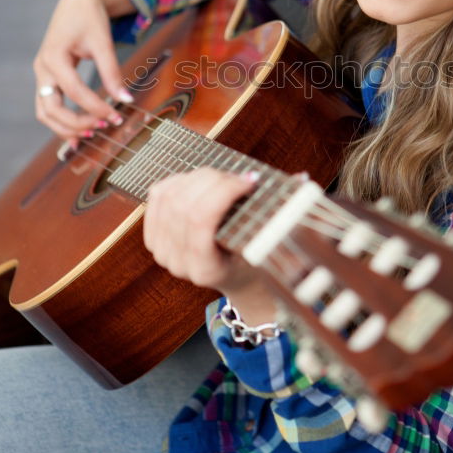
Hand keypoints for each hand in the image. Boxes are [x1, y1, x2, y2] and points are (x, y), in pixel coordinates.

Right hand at [33, 0, 134, 141]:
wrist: (77, 1)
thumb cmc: (89, 18)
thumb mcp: (103, 42)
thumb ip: (112, 72)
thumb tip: (126, 100)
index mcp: (54, 57)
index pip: (74, 91)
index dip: (95, 107)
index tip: (116, 116)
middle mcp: (42, 68)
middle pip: (50, 108)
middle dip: (75, 123)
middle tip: (103, 128)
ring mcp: (42, 75)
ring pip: (45, 112)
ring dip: (65, 127)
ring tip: (92, 134)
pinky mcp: (48, 78)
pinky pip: (49, 106)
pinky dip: (62, 121)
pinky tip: (80, 133)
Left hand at [143, 168, 277, 325]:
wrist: (232, 276)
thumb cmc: (255, 257)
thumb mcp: (268, 242)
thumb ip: (282, 211)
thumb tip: (300, 179)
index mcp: (206, 269)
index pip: (201, 221)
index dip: (224, 191)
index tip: (251, 180)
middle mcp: (178, 263)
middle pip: (185, 204)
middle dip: (216, 180)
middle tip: (241, 177)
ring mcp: (162, 250)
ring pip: (171, 195)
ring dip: (200, 177)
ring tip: (224, 178)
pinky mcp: (153, 234)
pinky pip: (159, 193)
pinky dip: (180, 179)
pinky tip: (202, 181)